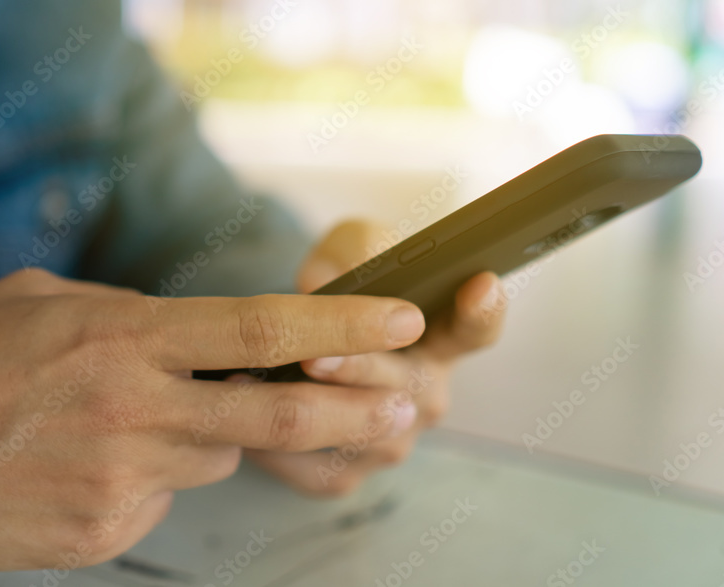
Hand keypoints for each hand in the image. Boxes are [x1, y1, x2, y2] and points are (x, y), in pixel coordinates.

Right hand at [0, 269, 425, 569]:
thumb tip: (194, 338)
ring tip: (121, 419)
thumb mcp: (44, 305)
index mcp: (122, 337)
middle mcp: (133, 410)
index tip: (401, 319)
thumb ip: (132, 318)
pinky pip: (161, 498)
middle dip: (348, 414)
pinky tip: (82, 463)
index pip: (260, 331)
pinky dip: (147, 476)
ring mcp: (120, 481)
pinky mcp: (102, 534)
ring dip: (202, 436)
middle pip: (271, 417)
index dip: (340, 327)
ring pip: (212, 457)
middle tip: (403, 411)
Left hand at [241, 220, 506, 496]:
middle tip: (315, 356)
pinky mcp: (348, 473)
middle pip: (407, 386)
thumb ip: (350, 250)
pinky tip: (241, 416)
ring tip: (252, 380)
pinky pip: (315, 469)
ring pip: (361, 435)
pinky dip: (276, 447)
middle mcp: (426, 394)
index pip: (476, 327)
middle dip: (360, 370)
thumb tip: (328, 280)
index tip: (480, 284)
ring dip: (308, 409)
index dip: (482, 309)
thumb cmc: (338, 288)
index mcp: (441, 337)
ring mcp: (392, 439)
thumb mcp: (347, 249)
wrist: (296, 342)